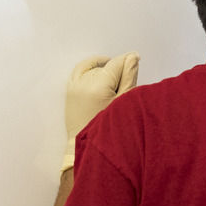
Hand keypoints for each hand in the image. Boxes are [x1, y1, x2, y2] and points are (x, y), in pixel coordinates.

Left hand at [62, 53, 138, 171]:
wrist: (88, 147)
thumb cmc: (109, 130)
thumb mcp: (124, 103)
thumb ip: (129, 78)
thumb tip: (132, 58)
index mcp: (99, 86)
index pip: (117, 64)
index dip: (129, 61)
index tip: (136, 60)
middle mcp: (84, 83)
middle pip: (106, 66)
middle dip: (118, 69)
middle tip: (127, 81)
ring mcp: (75, 86)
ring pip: (93, 66)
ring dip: (104, 68)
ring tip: (115, 76)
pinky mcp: (70, 91)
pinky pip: (79, 70)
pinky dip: (89, 67)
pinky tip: (98, 72)